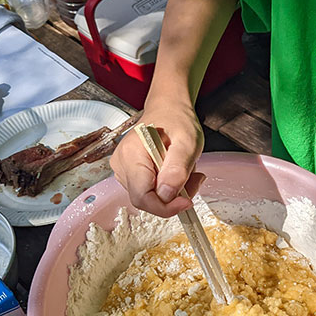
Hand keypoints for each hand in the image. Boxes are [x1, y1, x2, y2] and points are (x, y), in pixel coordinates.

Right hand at [110, 101, 204, 216]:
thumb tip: (166, 195)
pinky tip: (176, 171)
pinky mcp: (130, 173)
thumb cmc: (177, 120)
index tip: (187, 202)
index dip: (165, 207)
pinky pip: (149, 190)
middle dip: (173, 198)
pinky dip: (167, 187)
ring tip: (187, 170)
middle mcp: (121, 164)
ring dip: (173, 192)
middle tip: (194, 179)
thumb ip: (177, 170)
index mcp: (132, 155)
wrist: (168, 109)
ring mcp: (123, 169)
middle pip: (146, 199)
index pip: (142, 197)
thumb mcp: (187, 143)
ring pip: (149, 197)